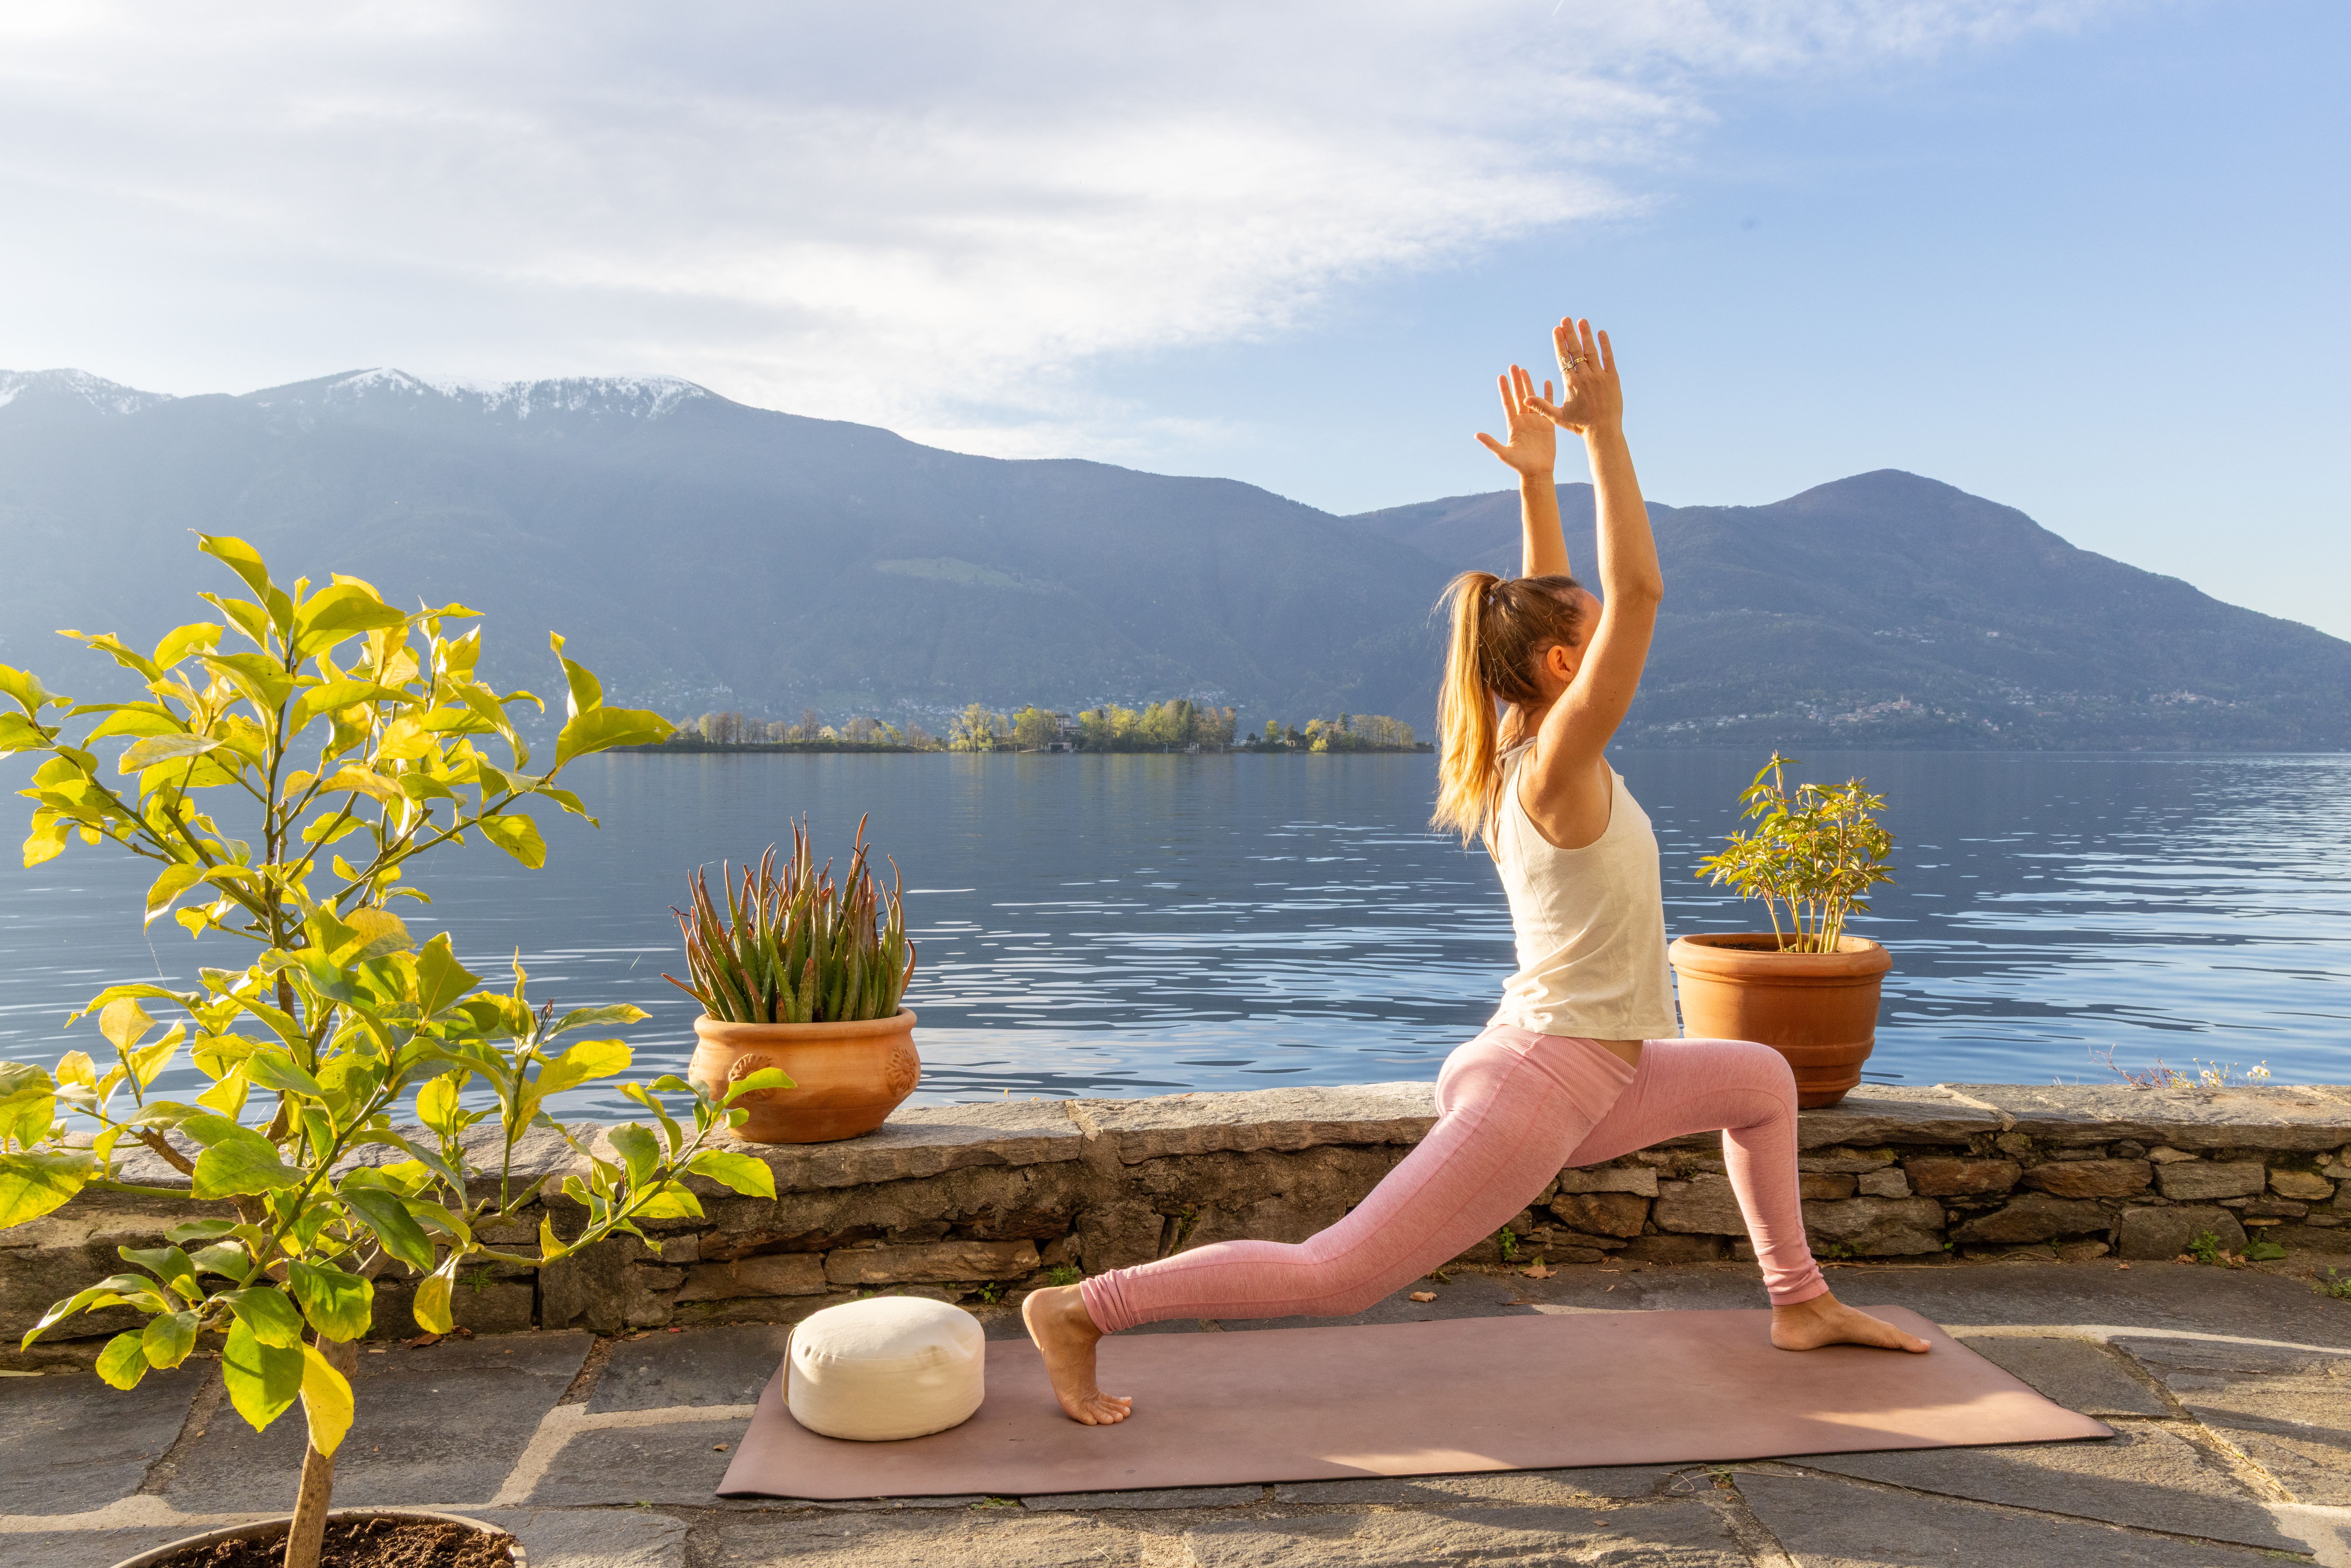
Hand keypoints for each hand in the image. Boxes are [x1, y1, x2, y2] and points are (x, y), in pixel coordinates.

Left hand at [1473, 364, 1557, 476]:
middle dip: (1516, 382)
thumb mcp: (1503, 454)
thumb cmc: (1520, 465)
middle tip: (1513, 366)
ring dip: (1528, 384)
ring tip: (1525, 370)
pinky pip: (1547, 405)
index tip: (1501, 377)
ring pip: (1531, 398)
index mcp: (1512, 425)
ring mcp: (1535, 421)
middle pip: (1518, 396)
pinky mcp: (1547, 424)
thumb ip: (1491, 443)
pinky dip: (1548, 394)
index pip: (1507, 403)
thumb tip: (1476, 435)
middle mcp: (1523, 420)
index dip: (1504, 390)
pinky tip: (1546, 381)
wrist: (1537, 472)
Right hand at [1527, 316, 1621, 435]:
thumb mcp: (1557, 417)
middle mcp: (1585, 377)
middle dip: (1570, 333)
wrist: (1603, 431)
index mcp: (1570, 383)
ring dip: (1586, 334)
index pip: (1563, 358)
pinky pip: (1608, 358)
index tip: (1556, 330)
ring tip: (1581, 321)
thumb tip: (1524, 400)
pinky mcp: (1612, 378)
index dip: (1559, 343)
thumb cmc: (1579, 425)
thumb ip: (1541, 406)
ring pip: (1591, 351)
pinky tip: (1601, 333)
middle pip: (1575, 350)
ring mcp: (1599, 376)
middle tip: (1566, 319)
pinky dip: (1605, 345)